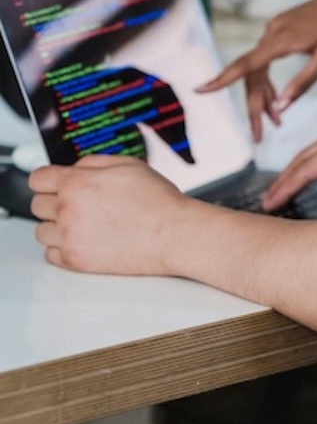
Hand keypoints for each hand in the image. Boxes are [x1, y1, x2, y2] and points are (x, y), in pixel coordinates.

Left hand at [29, 156, 191, 275]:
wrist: (172, 233)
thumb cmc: (157, 201)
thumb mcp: (129, 164)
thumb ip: (94, 162)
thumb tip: (74, 167)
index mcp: (78, 183)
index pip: (37, 178)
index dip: (47, 179)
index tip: (53, 183)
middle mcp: (67, 209)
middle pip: (37, 204)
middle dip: (54, 201)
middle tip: (77, 203)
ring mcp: (69, 237)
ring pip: (40, 231)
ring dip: (56, 226)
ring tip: (83, 223)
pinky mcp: (74, 260)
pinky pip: (50, 254)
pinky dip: (63, 247)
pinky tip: (84, 239)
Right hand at [197, 0, 316, 141]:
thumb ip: (303, 82)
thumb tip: (280, 106)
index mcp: (282, 39)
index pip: (246, 64)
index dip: (222, 79)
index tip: (201, 90)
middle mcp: (274, 31)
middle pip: (253, 73)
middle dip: (255, 105)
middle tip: (259, 135)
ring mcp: (278, 27)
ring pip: (260, 67)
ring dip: (264, 94)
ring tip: (275, 121)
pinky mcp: (284, 27)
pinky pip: (268, 57)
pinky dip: (270, 78)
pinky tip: (278, 95)